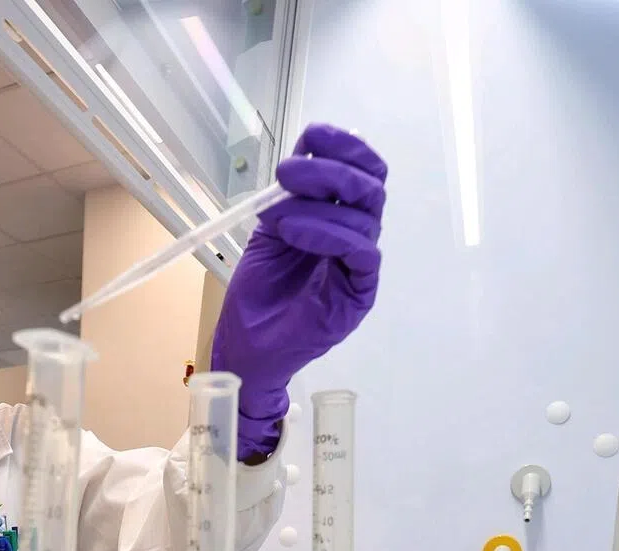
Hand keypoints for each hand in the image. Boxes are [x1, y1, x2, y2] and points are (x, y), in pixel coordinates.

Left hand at [212, 124, 387, 459]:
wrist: (248, 347)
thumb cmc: (257, 295)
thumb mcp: (269, 234)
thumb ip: (288, 198)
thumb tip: (300, 156)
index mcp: (337, 218)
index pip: (361, 171)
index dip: (345, 146)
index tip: (312, 135)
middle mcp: (355, 238)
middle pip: (370, 186)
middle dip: (330, 169)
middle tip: (287, 174)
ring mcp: (359, 267)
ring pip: (366, 216)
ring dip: (320, 204)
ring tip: (279, 217)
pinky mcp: (359, 294)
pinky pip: (362, 253)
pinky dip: (330, 234)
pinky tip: (297, 234)